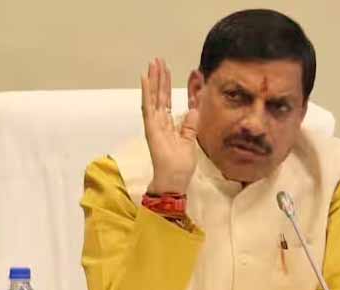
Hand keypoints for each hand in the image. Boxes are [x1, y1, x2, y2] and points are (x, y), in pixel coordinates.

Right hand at [141, 58, 198, 193]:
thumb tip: (194, 110)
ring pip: (152, 97)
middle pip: (158, 95)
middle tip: (157, 60)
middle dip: (158, 78)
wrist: (174, 179)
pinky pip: (148, 107)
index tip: (167, 70)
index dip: (166, 85)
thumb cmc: (180, 164)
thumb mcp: (189, 140)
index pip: (166, 101)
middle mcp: (158, 122)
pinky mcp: (151, 127)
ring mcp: (153, 124)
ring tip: (152, 63)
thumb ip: (190, 125)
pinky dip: (146, 92)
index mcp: (167, 125)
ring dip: (152, 80)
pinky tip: (145, 78)